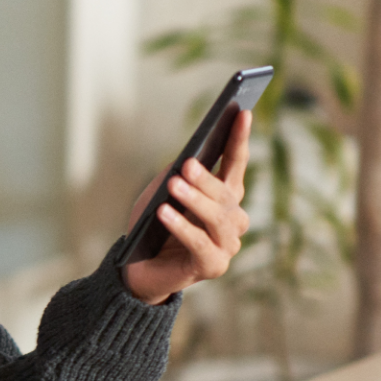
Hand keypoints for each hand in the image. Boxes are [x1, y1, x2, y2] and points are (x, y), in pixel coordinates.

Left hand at [122, 110, 251, 304]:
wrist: (138, 268)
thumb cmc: (152, 226)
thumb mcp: (159, 193)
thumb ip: (176, 177)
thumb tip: (188, 163)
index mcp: (225, 196)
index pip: (236, 162)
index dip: (239, 138)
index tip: (242, 112)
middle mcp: (233, 219)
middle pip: (225, 194)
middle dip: (205, 178)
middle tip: (187, 163)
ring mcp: (227, 244)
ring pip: (217, 218)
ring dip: (194, 200)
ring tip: (173, 186)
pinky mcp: (214, 266)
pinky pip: (200, 244)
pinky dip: (182, 227)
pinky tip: (165, 213)